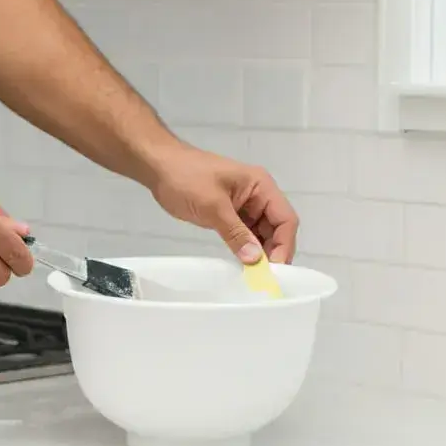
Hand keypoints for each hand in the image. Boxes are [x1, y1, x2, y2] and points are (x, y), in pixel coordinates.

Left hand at [148, 145, 298, 264]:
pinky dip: (246, 249)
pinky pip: (245, 235)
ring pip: (262, 234)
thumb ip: (236, 233)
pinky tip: (243, 266)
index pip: (285, 219)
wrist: (160, 167)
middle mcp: (258, 196)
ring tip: (254, 276)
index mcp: (261, 186)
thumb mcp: (213, 207)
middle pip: (277, 229)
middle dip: (273, 252)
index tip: (274, 269)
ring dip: (260, 254)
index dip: (284, 245)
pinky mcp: (230, 215)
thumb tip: (255, 260)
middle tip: (264, 278)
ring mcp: (244, 206)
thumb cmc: (187, 178)